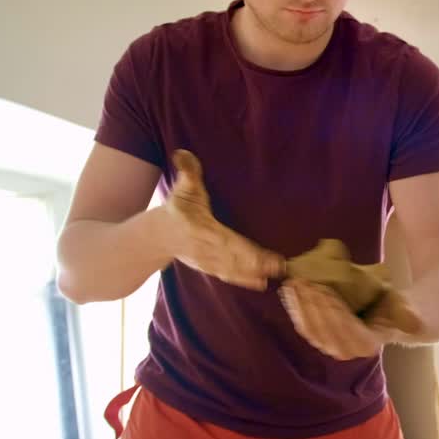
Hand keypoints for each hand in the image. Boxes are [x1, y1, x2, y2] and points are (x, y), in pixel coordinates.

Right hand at [166, 149, 284, 289]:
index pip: (226, 242)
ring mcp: (208, 261)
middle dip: (256, 264)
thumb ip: (186, 173)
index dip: (243, 249)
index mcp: (201, 230)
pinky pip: (229, 276)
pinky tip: (263, 284)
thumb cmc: (176, 208)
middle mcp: (205, 249)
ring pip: (233, 270)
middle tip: (280, 266)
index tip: (262, 254)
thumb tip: (183, 153)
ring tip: (278, 273)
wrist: (158, 236)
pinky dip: (245, 281)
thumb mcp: (181, 189)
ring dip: (255, 273)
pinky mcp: (210, 268)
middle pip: (234, 259)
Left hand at [279, 279, 397, 359]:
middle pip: (325, 328)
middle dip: (312, 305)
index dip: (332, 310)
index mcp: (366, 344)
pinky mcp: (317, 339)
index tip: (323, 290)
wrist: (380, 313)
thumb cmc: (390, 305)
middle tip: (304, 283)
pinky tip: (290, 293)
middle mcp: (346, 351)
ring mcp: (329, 347)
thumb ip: (406, 315)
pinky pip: (304, 326)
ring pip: (311, 327)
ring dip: (300, 306)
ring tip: (295, 284)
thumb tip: (416, 324)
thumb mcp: (400, 306)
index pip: (345, 327)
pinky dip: (295, 310)